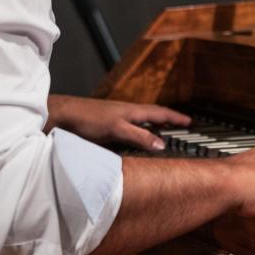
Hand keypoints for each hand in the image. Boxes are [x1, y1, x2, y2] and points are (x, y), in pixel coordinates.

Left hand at [46, 94, 189, 151]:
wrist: (63, 116)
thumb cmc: (88, 118)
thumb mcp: (117, 129)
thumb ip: (139, 136)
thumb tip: (161, 144)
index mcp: (133, 111)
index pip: (160, 113)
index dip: (176, 118)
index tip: (190, 122)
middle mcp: (127, 112)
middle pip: (153, 115)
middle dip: (168, 120)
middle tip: (181, 125)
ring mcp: (118, 117)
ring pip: (142, 120)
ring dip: (154, 125)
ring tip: (163, 132)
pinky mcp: (108, 124)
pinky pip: (131, 126)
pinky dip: (139, 131)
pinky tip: (135, 138)